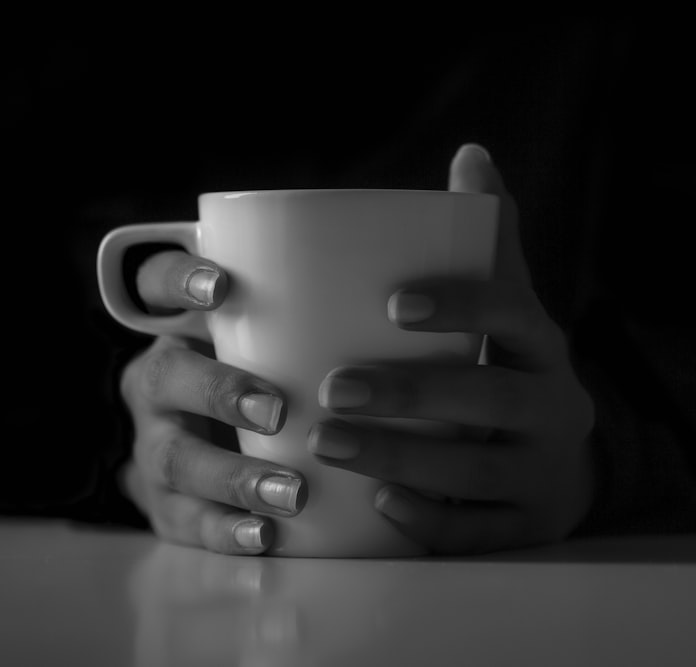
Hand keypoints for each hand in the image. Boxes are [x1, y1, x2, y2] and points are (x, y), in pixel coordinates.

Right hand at [117, 251, 306, 554]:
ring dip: (233, 478)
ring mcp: (153, 448)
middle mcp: (155, 384)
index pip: (155, 284)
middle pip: (165, 377)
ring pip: (175, 459)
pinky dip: (227, 531)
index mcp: (176, 328)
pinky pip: (187, 521)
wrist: (204, 456)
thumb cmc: (263, 382)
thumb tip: (400, 302)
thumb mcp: (270, 343)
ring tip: (292, 493)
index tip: (222, 287)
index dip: (179, 280)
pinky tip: (265, 537)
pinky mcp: (165, 506)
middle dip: (218, 392)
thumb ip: (306, 323)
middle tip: (275, 411)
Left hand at [308, 144, 596, 554]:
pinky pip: (478, 530)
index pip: (514, 315)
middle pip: (488, 399)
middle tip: (331, 388)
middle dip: (409, 394)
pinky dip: (430, 520)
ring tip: (326, 443)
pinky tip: (378, 505)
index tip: (393, 304)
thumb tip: (471, 153)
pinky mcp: (526, 526)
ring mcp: (543, 473)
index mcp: (542, 346)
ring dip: (398, 457)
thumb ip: (487, 240)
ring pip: (473, 469)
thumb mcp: (508, 307)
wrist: (560, 459)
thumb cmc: (508, 368)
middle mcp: (554, 408)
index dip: (461, 306)